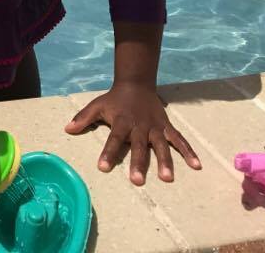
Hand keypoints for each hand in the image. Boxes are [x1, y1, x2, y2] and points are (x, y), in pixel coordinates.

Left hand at [65, 82, 200, 184]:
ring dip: (165, 161)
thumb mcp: (97, 105)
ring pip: (161, 145)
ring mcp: (155, 127)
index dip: (108, 152)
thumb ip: (83, 118)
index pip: (114, 139)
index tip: (103, 167)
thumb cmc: (114, 99)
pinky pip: (179, 139)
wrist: (136, 83)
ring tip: (167, 178)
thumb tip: (67, 129)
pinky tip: (197, 166)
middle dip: (138, 163)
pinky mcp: (166, 126)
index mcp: (122, 122)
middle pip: (139, 146)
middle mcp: (139, 126)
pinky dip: (188, 151)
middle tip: (138, 181)